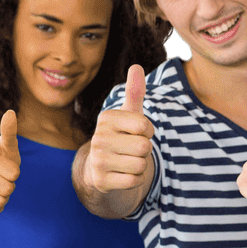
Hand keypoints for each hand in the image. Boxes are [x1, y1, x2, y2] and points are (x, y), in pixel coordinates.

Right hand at [0, 110, 20, 215]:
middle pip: (9, 189)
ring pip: (1, 201)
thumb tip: (10, 112)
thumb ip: (9, 132)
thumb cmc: (0, 160)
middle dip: (10, 187)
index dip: (15, 174)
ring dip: (4, 197)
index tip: (8, 169)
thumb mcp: (7, 146)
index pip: (14, 174)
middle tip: (2, 180)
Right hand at [86, 65, 154, 191]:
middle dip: (145, 150)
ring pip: (141, 164)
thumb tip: (136, 66)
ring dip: (141, 166)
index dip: (148, 131)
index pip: (145, 125)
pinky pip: (135, 181)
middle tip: (131, 150)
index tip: (138, 133)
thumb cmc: (121, 138)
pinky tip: (123, 175)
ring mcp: (98, 160)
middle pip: (144, 146)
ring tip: (127, 161)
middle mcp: (98, 138)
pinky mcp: (101, 181)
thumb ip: (134, 93)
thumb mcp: (128, 115)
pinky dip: (135, 180)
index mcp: (106, 119)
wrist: (100, 170)